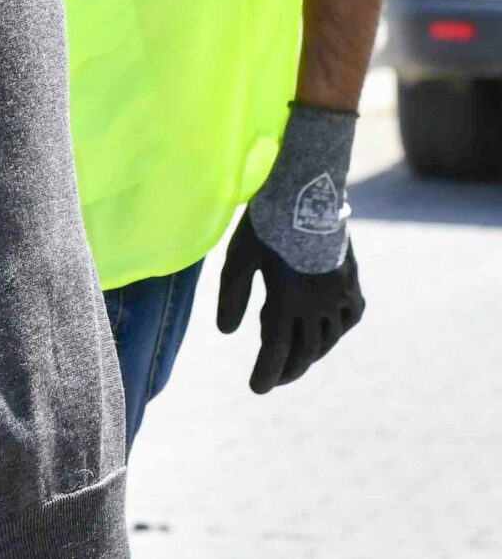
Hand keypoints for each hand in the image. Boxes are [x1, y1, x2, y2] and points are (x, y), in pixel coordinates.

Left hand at [215, 215, 365, 392]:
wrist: (307, 193)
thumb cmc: (265, 224)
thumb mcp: (238, 257)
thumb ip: (232, 295)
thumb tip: (228, 332)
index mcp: (288, 301)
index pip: (277, 350)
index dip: (266, 372)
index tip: (257, 389)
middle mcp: (319, 304)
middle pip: (306, 350)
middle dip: (288, 369)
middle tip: (274, 380)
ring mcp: (340, 294)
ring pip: (329, 337)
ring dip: (311, 353)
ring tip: (295, 360)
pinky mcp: (352, 280)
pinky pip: (350, 316)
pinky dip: (338, 330)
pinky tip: (328, 333)